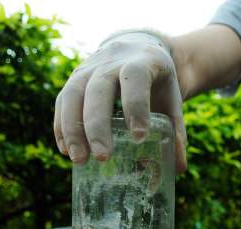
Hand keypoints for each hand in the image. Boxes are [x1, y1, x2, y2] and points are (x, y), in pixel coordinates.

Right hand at [53, 31, 186, 171]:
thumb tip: (179, 169)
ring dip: (72, 129)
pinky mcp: (74, 78)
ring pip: (73, 94)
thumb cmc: (157, 81)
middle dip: (98, 125)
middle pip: (98, 90)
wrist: (138, 47)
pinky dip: (61, 126)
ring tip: (79, 160)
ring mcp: (88, 68)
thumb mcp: (172, 100)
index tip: (139, 138)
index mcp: (142, 62)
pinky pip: (62, 100)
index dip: (136, 107)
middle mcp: (111, 61)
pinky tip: (65, 150)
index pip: (135, 79)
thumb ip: (177, 132)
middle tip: (103, 157)